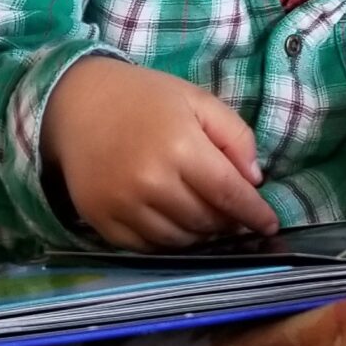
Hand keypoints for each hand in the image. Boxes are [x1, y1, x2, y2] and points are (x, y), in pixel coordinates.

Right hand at [41, 58, 279, 248]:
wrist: (75, 103)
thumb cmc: (143, 98)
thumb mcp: (197, 100)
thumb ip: (234, 136)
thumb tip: (254, 181)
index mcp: (180, 146)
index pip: (229, 194)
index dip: (254, 213)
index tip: (270, 225)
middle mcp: (151, 181)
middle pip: (206, 221)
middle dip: (227, 222)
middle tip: (232, 214)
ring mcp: (123, 204)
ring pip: (179, 240)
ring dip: (199, 235)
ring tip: (204, 219)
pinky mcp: (101, 220)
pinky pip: (145, 247)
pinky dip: (167, 241)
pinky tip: (173, 224)